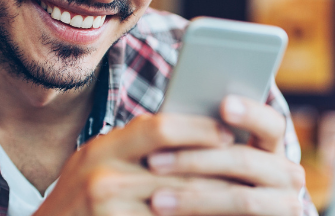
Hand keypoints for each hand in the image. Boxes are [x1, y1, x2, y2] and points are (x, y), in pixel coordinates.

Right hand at [33, 113, 235, 215]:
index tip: (230, 134)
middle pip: (177, 169)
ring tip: (244, 200)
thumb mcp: (99, 164)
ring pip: (179, 201)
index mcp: (102, 148)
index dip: (199, 129)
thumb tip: (194, 128)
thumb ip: (137, 148)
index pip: (159, 127)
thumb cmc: (82, 201)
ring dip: (216, 202)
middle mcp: (102, 174)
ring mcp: (106, 207)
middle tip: (252, 173)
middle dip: (219, 172)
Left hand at [146, 95, 306, 215]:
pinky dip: (201, 215)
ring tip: (156, 200)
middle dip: (195, 159)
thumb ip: (209, 140)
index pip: (270, 123)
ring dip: (193, 198)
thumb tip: (172, 118)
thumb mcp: (219, 160)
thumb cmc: (216, 182)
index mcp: (274, 146)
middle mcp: (288, 174)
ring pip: (240, 197)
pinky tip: (171, 214)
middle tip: (153, 162)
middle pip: (244, 160)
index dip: (250, 113)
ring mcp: (285, 204)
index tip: (223, 104)